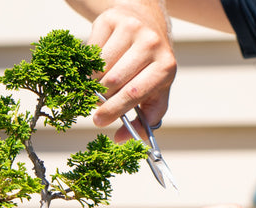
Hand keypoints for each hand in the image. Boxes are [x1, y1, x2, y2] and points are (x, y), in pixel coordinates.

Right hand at [86, 1, 175, 141]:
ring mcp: (131, 28)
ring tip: (98, 85)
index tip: (99, 121)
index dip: (114, 110)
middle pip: (113, 81)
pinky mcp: (111, 20)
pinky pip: (91, 51)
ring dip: (93, 82)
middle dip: (101, 98)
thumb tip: (120, 139)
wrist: (145, 22)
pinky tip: (97, 66)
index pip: (135, 93)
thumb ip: (144, 119)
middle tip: (96, 103)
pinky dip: (89, 65)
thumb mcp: (156, 91)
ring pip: (99, 68)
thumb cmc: (149, 64)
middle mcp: (151, 44)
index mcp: (166, 66)